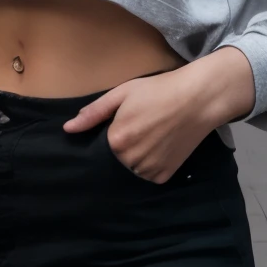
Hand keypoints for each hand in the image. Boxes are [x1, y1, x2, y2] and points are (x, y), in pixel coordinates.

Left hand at [63, 47, 255, 183]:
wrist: (198, 99)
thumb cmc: (158, 91)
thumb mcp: (122, 93)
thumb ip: (93, 113)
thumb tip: (68, 129)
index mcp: (117, 140)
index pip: (101, 145)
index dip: (111, 133)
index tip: (124, 123)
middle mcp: (131, 160)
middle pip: (116, 158)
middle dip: (123, 145)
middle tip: (141, 127)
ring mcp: (149, 170)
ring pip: (131, 168)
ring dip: (136, 157)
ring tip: (152, 135)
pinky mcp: (164, 176)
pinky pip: (148, 175)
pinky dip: (151, 164)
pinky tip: (161, 146)